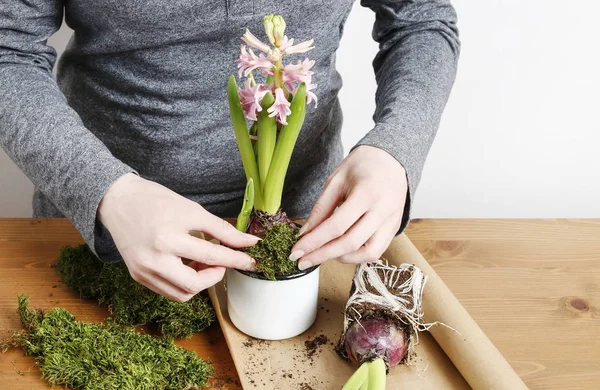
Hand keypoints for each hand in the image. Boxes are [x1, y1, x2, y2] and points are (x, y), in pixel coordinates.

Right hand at [98, 173, 258, 301]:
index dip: (236, 258)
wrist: (118, 201)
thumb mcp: (192, 210)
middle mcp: (154, 260)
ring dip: (200, 282)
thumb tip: (248, 242)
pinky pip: (169, 291)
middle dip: (215, 275)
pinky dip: (184, 283)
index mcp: (168, 238)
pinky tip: (188, 265)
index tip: (253, 259)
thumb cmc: (156, 201)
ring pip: (182, 294)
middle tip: (221, 260)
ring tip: (203, 261)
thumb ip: (221, 229)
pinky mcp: (138, 277)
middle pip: (195, 284)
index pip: (212, 255)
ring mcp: (143, 272)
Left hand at [290, 145, 407, 269]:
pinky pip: (376, 251)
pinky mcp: (394, 229)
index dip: (314, 242)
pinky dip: (356, 255)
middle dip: (323, 255)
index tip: (296, 252)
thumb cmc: (362, 166)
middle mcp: (382, 211)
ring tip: (322, 254)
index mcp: (367, 193)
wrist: (391, 160)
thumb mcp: (336, 180)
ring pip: (367, 253)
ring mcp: (391, 222)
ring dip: (341, 258)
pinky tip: (340, 251)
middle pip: (350, 243)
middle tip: (303, 261)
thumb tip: (305, 235)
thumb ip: (321, 208)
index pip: (337, 226)